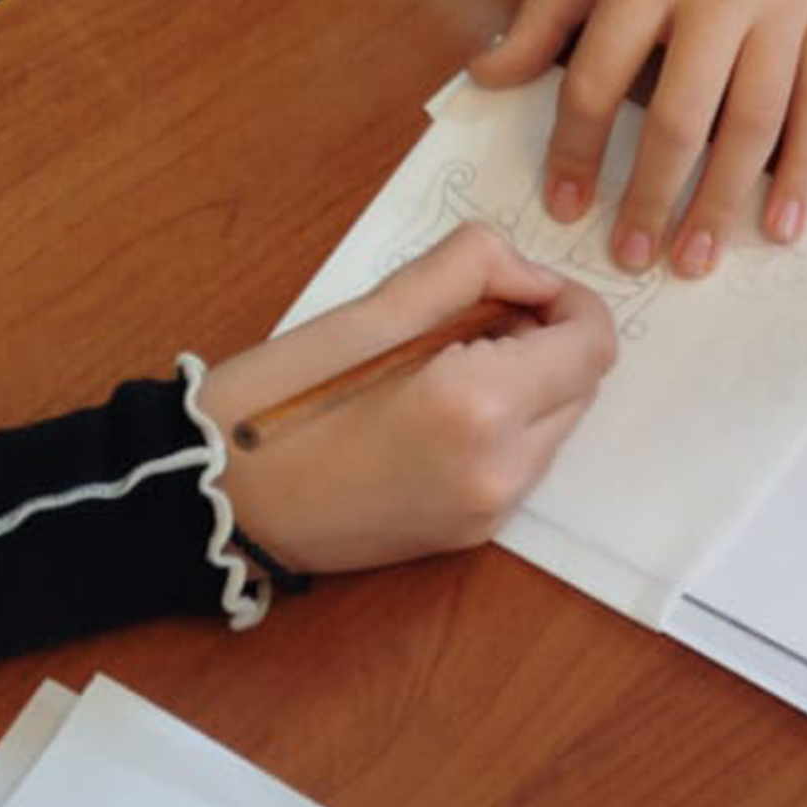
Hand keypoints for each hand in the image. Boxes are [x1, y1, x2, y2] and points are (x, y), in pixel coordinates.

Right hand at [201, 224, 616, 574]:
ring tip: (440, 365)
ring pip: (556, 427)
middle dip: (546, 341)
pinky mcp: (470, 536)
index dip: (570, 302)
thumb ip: (468, 270)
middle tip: (468, 318)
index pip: (590, 346)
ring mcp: (489, 512)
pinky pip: (522, 464)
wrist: (216, 507)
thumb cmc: (274, 400)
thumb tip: (533, 276)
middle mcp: (502, 470)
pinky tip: (433, 412)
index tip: (519, 285)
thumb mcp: (368, 311)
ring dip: (527, 384)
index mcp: (478, 406)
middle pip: (581, 386)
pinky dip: (504, 426)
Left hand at [467, 0, 806, 276]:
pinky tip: (785, 220)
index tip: (568, 207)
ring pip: (756, 123)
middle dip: (653, 198)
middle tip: (634, 259)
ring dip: (725, 201)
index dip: (581, 151)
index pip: (603, 80)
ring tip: (700, 259)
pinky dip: (806, 168)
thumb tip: (490, 75)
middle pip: (683, 120)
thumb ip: (551, 3)